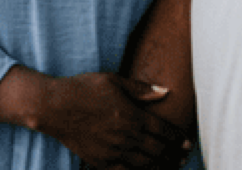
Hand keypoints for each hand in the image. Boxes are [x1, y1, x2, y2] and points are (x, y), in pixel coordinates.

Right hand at [37, 72, 184, 168]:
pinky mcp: (100, 161)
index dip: (178, 138)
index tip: (187, 142)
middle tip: (184, 157)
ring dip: (161, 166)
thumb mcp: (113, 80)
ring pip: (145, 164)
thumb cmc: (83, 89)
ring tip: (171, 167)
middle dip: (174, 154)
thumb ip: (141, 88)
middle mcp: (126, 136)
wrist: (54, 107)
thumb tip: (166, 91)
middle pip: (158, 150)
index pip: (163, 130)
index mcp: (132, 115)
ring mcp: (113, 151)